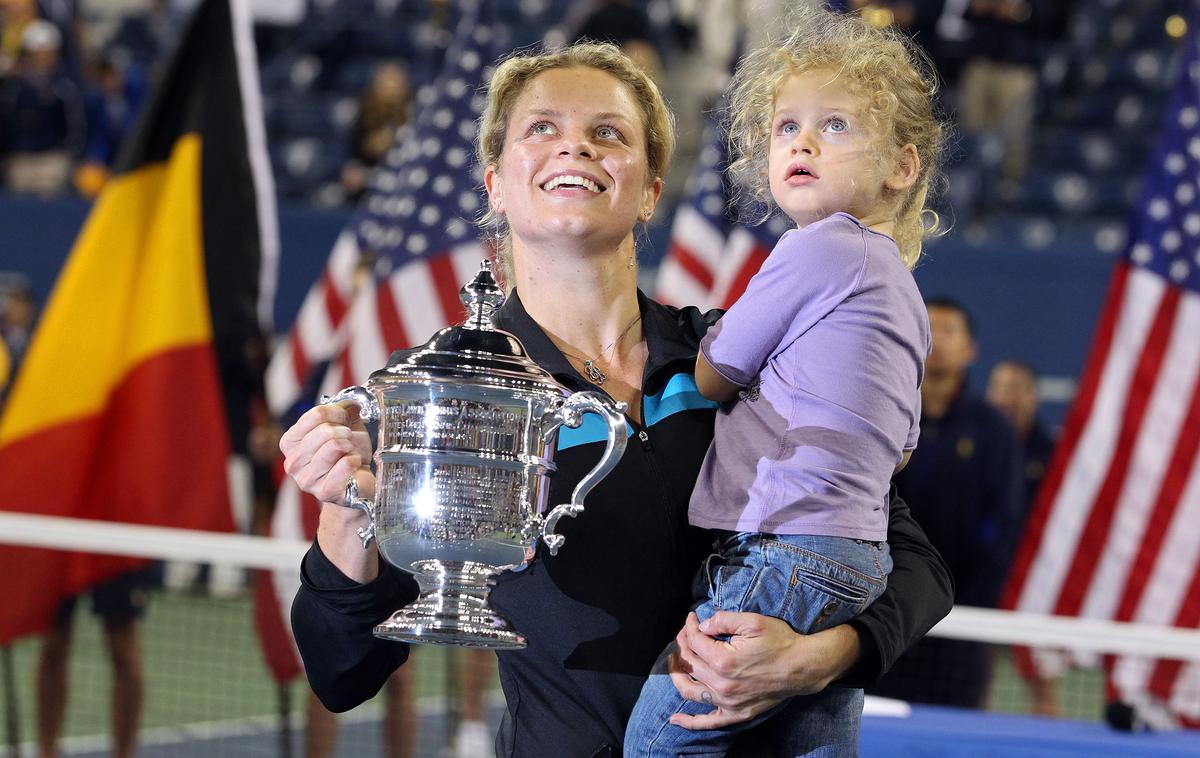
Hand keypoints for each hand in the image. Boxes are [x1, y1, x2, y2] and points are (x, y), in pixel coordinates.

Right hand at [279, 402, 373, 503]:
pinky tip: (353, 466)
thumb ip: (343, 410)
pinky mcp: (323, 492)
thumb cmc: (347, 454)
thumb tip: (350, 402)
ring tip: (349, 452)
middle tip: (348, 439)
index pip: (316, 414)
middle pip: (324, 430)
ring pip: (334, 446)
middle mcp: (292, 462)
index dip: (338, 414)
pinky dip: (355, 461)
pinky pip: (345, 464)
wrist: (358, 482)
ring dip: (349, 446)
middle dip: (344, 431)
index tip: (345, 421)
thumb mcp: (344, 426)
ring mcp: (306, 480)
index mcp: (290, 442)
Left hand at [667, 611, 860, 729]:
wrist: (803, 667)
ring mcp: (728, 703)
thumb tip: (702, 625)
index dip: (690, 626)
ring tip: (676, 661)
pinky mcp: (736, 714)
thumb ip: (722, 620)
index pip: (695, 642)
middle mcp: (722, 685)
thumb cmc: (780, 642)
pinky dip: (689, 722)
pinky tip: (675, 719)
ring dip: (677, 674)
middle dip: (684, 643)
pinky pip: (707, 722)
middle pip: (690, 663)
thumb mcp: (753, 621)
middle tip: (687, 632)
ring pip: (690, 690)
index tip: (693, 617)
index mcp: (724, 661)